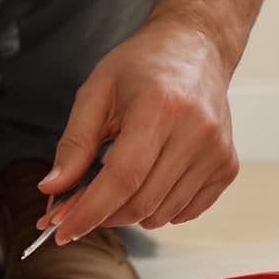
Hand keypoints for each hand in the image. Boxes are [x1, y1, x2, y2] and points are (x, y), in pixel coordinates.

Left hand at [38, 22, 241, 240]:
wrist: (196, 47)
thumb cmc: (143, 65)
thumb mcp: (97, 92)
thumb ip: (74, 144)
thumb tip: (52, 188)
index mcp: (159, 107)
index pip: (122, 178)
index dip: (89, 211)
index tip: (62, 231)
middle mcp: (195, 132)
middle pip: (142, 203)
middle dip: (103, 216)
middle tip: (79, 209)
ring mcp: (216, 151)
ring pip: (163, 213)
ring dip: (131, 213)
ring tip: (117, 184)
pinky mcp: (227, 166)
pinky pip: (187, 212)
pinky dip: (160, 209)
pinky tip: (149, 182)